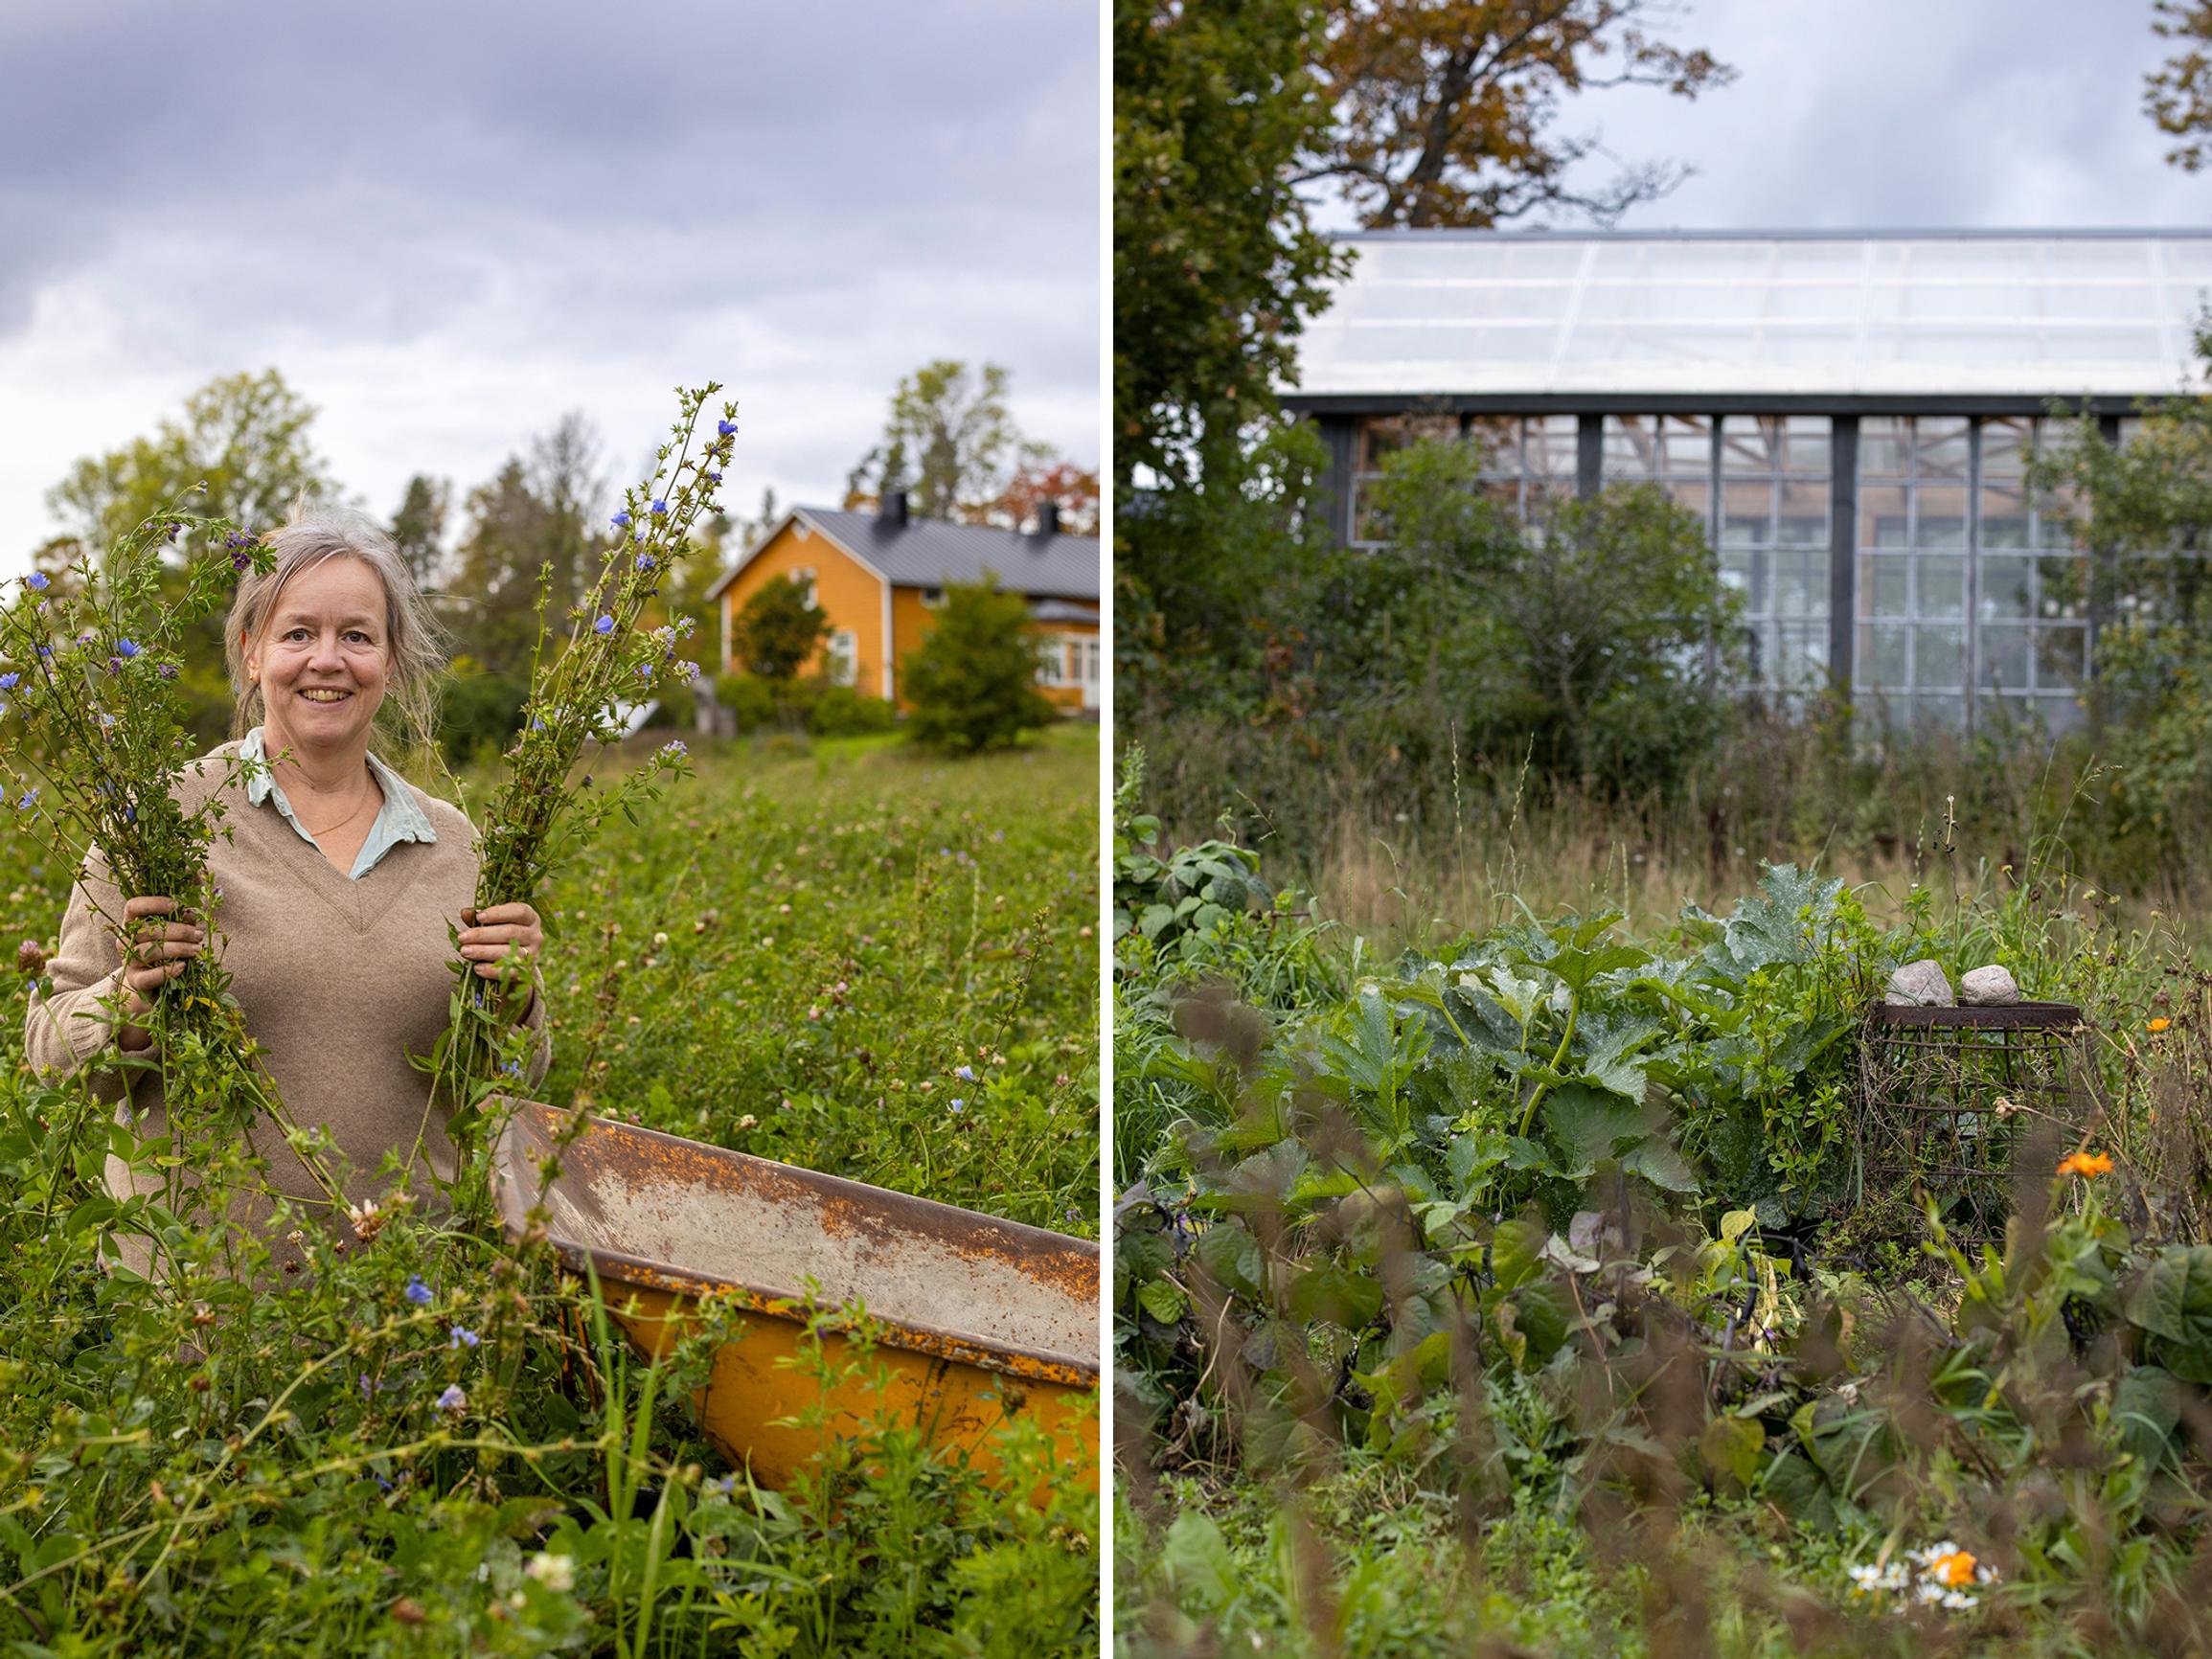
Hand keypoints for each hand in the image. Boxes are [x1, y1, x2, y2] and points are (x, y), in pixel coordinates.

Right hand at [117, 896, 203, 1052]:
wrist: (157, 982)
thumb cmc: (170, 946)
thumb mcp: (179, 924)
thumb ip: (186, 901)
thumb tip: (197, 872)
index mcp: (134, 922)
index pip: (133, 906)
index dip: (154, 903)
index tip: (178, 906)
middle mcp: (126, 940)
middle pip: (146, 930)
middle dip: (177, 930)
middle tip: (199, 934)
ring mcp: (129, 961)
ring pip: (147, 951)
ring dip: (177, 949)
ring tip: (198, 950)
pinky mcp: (136, 982)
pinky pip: (148, 977)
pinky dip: (167, 972)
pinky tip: (183, 967)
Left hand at [458, 903, 542, 1000]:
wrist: (516, 965)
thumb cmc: (502, 938)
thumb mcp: (494, 924)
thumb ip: (481, 918)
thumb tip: (466, 912)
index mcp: (530, 918)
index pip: (519, 911)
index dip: (499, 913)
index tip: (478, 917)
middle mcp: (535, 935)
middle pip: (510, 932)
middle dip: (483, 935)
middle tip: (462, 937)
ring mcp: (533, 955)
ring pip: (509, 952)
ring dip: (484, 952)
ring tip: (465, 951)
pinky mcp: (526, 973)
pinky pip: (510, 972)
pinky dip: (492, 970)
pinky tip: (477, 968)